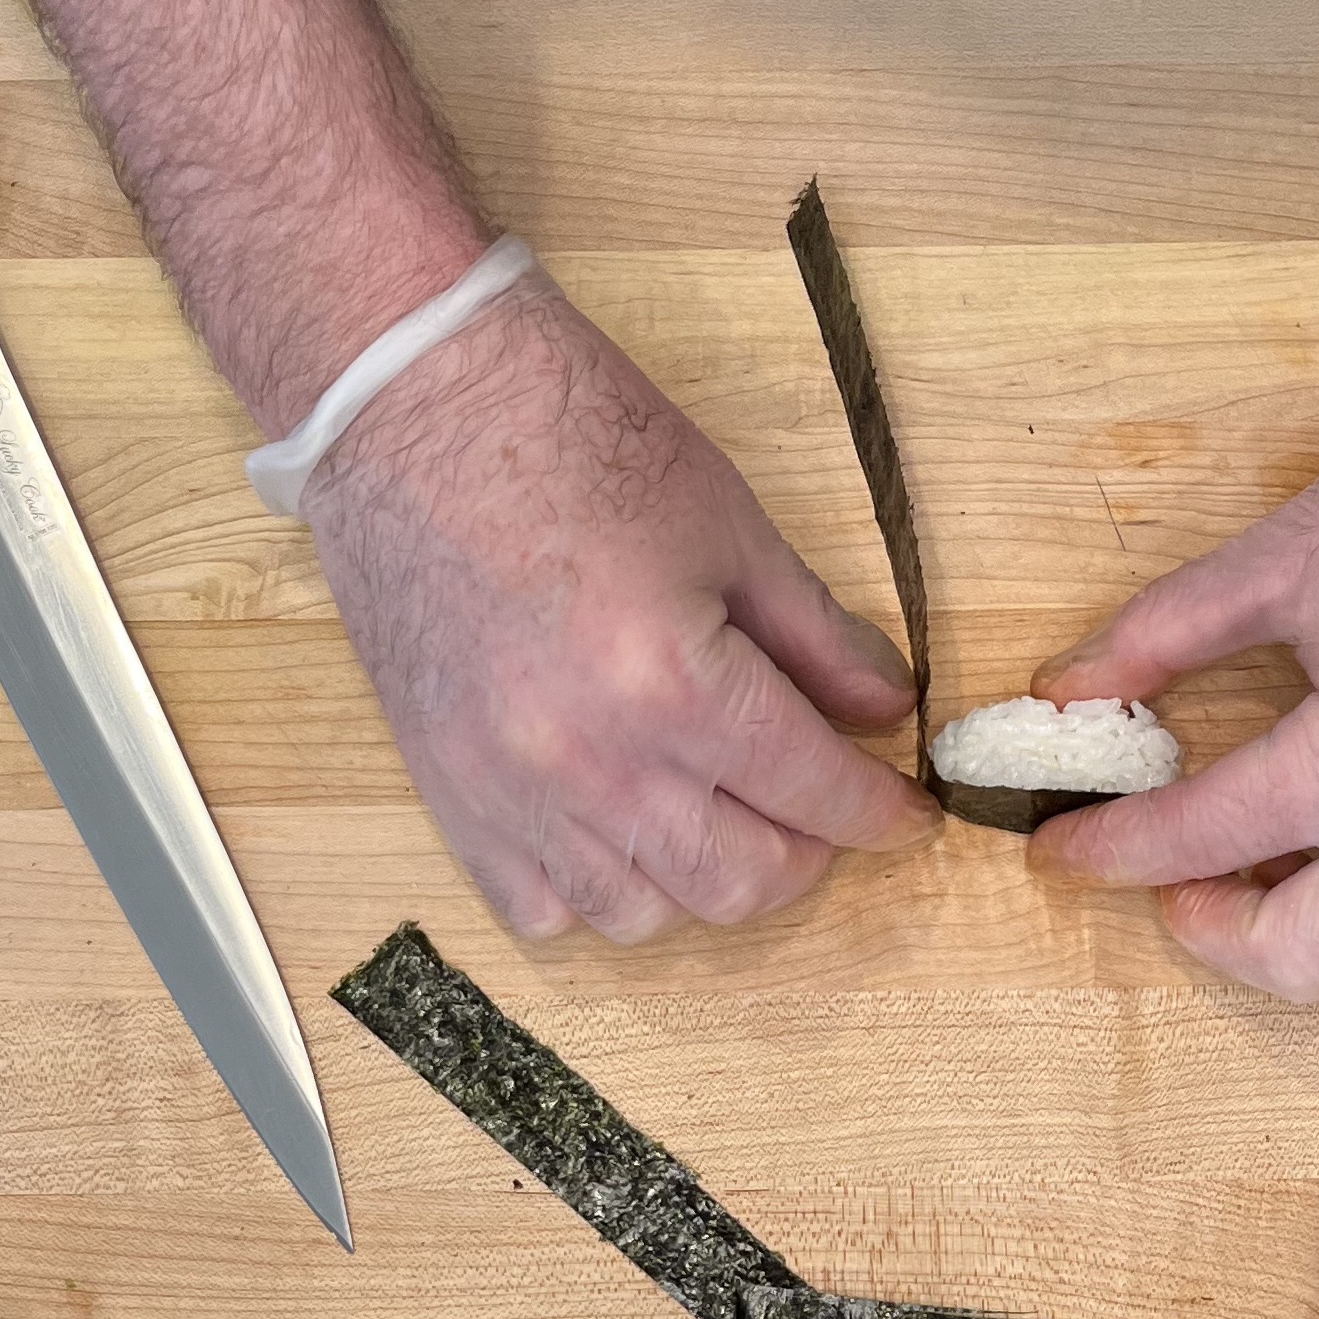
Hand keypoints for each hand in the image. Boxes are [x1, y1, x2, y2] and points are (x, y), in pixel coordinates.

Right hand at [301, 276, 938, 941]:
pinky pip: (538, 909)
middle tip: (819, 806)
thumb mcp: (729, 524)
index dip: (881, 814)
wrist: (408, 404)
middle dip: (808, 854)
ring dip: (707, 878)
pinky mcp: (446, 795)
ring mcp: (509, 790)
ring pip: (644, 914)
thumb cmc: (569, 438)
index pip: (815, 794)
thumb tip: (886, 710)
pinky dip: (597, 891)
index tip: (910, 815)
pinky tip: (623, 832)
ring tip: (725, 814)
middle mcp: (591, 760)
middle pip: (740, 881)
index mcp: (674, 683)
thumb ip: (818, 637)